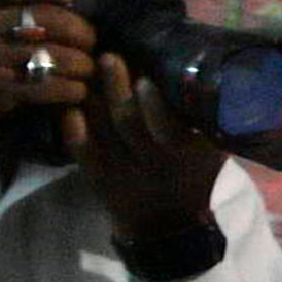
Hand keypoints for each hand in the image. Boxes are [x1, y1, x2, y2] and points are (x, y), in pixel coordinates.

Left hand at [72, 56, 222, 247]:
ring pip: (103, 130)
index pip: (168, 127)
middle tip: (107, 56)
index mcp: (186, 155)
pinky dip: (73, 129)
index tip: (145, 77)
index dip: (154, 103)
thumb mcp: (212, 153)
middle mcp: (153, 162)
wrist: (168, 226)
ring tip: (86, 69)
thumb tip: (201, 70)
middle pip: (129, 121)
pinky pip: (83, 152)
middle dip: (117, 86)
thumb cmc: (194, 178)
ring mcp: (123, 171)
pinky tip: (69, 107)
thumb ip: (206, 119)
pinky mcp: (100, 178)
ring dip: (93, 97)